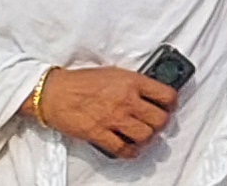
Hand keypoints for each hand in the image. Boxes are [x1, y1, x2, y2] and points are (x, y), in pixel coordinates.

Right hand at [32, 66, 179, 156]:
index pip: (167, 95)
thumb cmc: (81, 81)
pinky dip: (131, 152)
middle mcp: (126, 100)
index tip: (170, 107)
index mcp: (132, 82)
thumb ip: (134, 83)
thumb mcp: (115, 73)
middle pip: (160, 119)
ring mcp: (113, 118)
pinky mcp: (99, 134)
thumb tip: (150, 93)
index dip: (172, 104)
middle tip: (157, 124)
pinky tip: (131, 149)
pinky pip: (123, 149)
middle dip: (162, 123)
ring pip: (145, 135)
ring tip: (144, 136)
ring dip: (148, 138)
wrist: (54, 93)